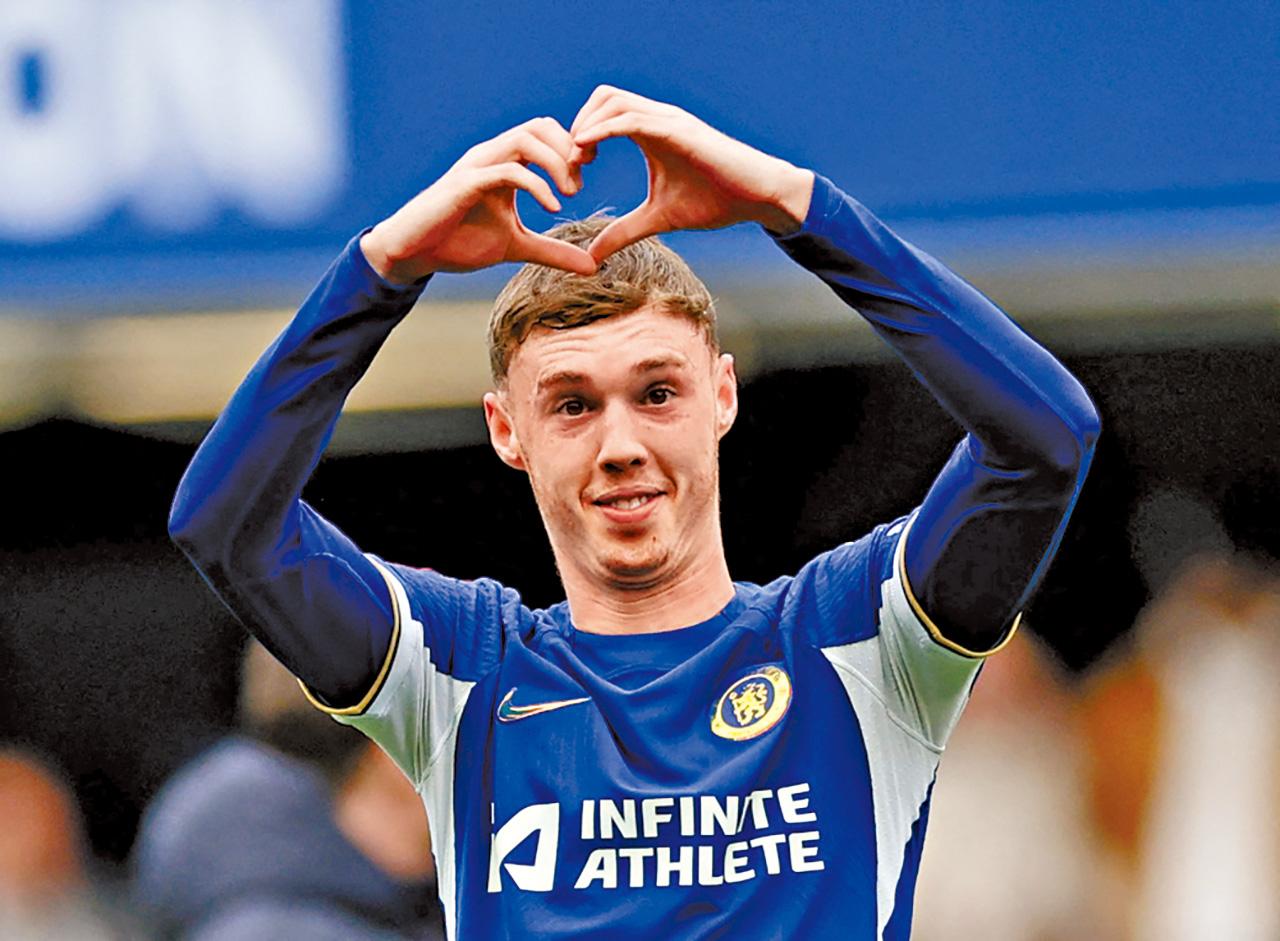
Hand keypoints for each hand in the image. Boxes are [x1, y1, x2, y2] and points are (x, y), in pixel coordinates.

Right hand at [360, 118, 596, 283]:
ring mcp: (477, 166)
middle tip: (580, 184)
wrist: (415, 253)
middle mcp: (491, 156)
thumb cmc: (459, 243)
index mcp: (504, 162)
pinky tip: (553, 208)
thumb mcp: (517, 247)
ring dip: (555, 162)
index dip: (571, 150)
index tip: (585, 177)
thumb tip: (592, 266)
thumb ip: (553, 252)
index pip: (545, 134)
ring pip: (525, 139)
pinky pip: (507, 171)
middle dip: (568, 150)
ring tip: (570, 194)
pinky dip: (536, 185)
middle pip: (540, 126)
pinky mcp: (466, 184)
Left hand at [568, 86, 813, 261]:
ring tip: (578, 162)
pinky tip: (588, 151)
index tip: (574, 173)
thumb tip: (590, 255)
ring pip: (613, 101)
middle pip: (603, 98)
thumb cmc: (715, 201)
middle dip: (578, 125)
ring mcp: (669, 120)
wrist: (757, 196)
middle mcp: (658, 118)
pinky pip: (632, 119)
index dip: (580, 137)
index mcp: (651, 131)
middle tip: (573, 166)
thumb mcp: (657, 220)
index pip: (603, 113)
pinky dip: (604, 130)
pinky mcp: (679, 130)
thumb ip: (623, 232)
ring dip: (587, 127)